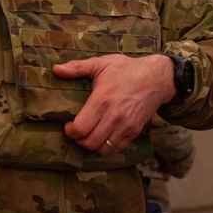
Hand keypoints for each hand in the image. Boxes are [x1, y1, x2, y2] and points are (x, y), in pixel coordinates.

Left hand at [52, 54, 175, 153]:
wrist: (157, 78)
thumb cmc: (127, 69)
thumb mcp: (101, 63)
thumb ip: (77, 67)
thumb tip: (55, 69)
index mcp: (102, 100)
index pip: (80, 128)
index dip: (70, 131)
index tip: (68, 125)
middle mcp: (114, 116)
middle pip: (89, 142)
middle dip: (78, 140)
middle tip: (77, 131)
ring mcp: (125, 126)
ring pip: (102, 148)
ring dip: (91, 145)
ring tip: (89, 135)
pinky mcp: (134, 131)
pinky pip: (116, 148)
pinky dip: (106, 147)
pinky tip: (102, 137)